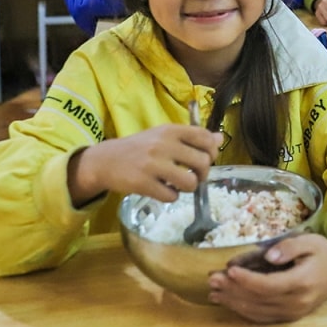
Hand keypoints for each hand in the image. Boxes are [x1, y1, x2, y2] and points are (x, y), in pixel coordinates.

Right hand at [67, 124, 222, 207]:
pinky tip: (163, 190)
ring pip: (190, 182)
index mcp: (171, 130)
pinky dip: (171, 197)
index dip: (212, 152)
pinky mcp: (142, 183)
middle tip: (193, 176)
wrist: (106, 160)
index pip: (205, 138)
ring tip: (179, 185)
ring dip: (189, 188)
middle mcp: (163, 145)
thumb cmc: (140, 148)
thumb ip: (192, 138)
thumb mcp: (165, 136)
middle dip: (202, 174)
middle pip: (203, 162)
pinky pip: (171, 196)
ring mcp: (152, 164)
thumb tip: (220, 138)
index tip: (205, 159)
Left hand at [209, 234, 326, 322]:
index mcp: (303, 281)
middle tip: (213, 279)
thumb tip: (268, 255)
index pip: (268, 285)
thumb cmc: (323, 252)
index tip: (228, 270)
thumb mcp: (310, 240)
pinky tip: (229, 301)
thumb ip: (289, 246)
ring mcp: (293, 312)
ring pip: (257, 311)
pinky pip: (262, 317)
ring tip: (214, 292)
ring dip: (233, 302)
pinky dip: (243, 310)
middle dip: (232, 290)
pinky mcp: (290, 316)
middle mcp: (297, 302)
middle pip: (258, 300)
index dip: (246, 279)